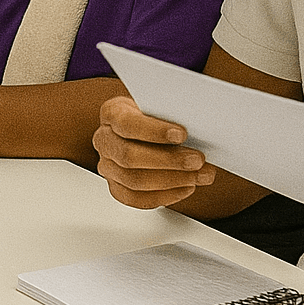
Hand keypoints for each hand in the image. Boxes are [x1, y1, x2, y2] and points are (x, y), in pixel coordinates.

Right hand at [92, 95, 213, 207]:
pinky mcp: (117, 187)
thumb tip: (198, 130)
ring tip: (199, 176)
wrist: (143, 129)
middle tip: (197, 160)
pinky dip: (165, 196)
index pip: (127, 124)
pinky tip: (185, 187)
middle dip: (168, 161)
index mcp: (111, 114)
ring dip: (172, 180)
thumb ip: (169, 115)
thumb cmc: (152, 115)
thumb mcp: (158, 105)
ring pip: (134, 181)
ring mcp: (108, 166)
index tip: (182, 134)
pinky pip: (137, 199)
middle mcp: (104, 140)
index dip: (154, 131)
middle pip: (129, 156)